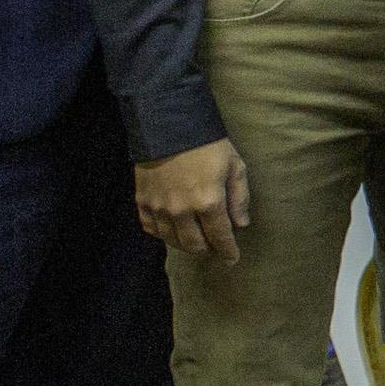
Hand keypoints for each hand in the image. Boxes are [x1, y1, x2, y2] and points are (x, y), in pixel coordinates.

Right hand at [136, 138, 253, 262]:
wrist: (168, 126)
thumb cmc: (208, 144)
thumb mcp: (235, 166)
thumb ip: (239, 197)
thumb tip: (241, 224)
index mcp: (209, 202)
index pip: (220, 237)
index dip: (228, 251)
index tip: (232, 259)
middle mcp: (182, 210)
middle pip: (194, 245)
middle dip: (207, 250)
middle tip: (214, 249)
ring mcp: (159, 207)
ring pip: (172, 240)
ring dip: (185, 244)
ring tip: (195, 240)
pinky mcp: (143, 202)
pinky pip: (151, 228)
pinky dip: (163, 234)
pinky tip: (172, 230)